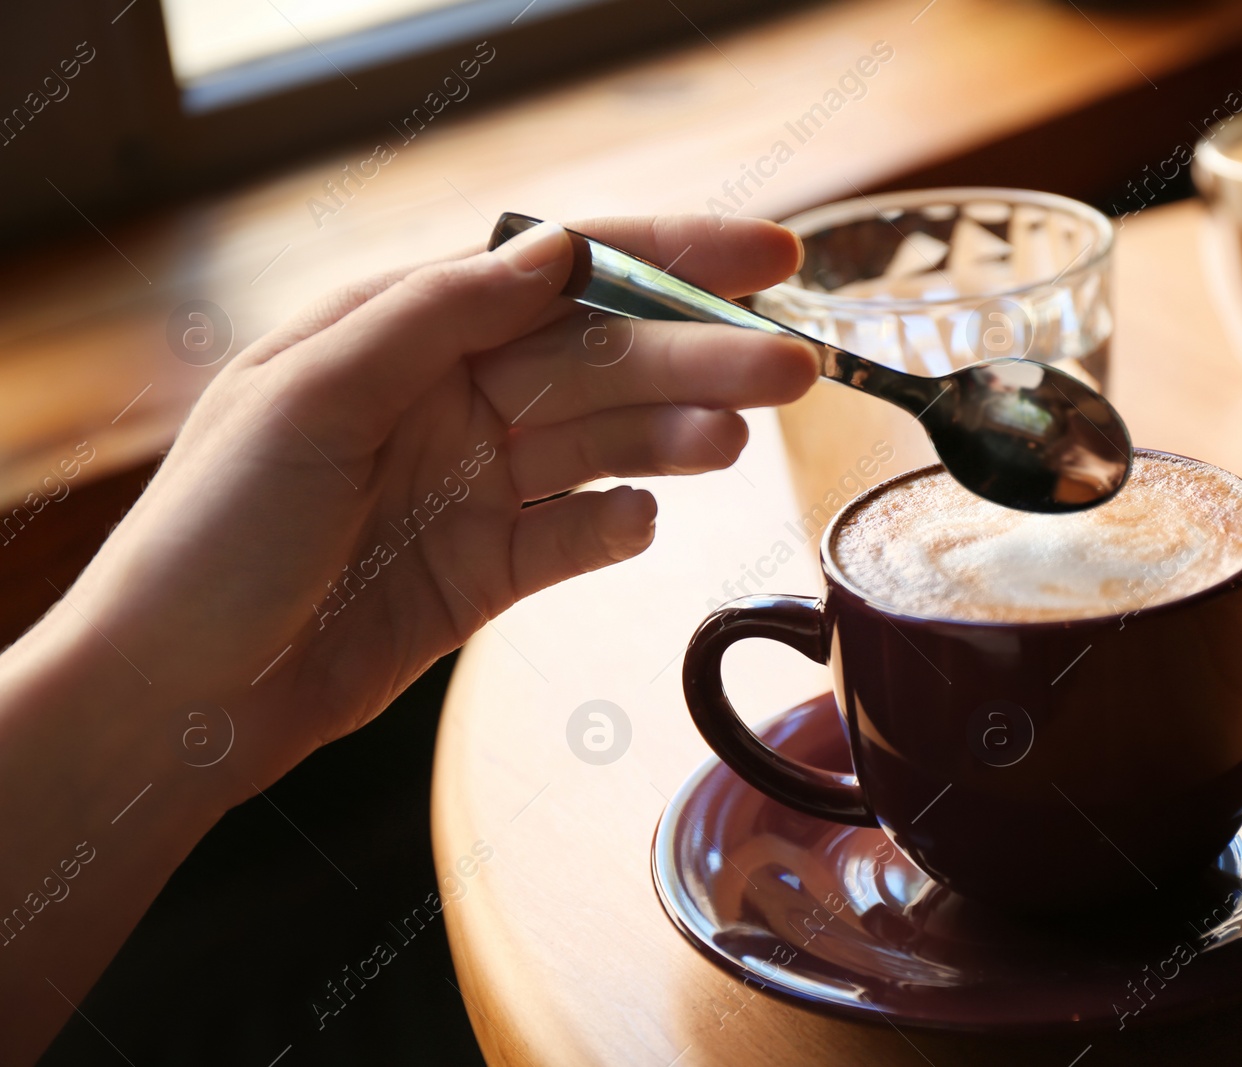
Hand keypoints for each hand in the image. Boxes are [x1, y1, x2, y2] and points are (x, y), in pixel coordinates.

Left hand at [46, 215, 816, 795]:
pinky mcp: (486, 571)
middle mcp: (449, 398)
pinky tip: (643, 520)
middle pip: (600, 361)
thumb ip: (434, 316)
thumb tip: (553, 248)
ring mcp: (473, 487)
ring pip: (602, 446)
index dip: (667, 258)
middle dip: (698, 357)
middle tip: (792, 368)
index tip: (767, 261)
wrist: (177, 702)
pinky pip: (575, 536)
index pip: (558, 273)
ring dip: (674, 439)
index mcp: (403, 333)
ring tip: (738, 442)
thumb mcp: (306, 397)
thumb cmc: (212, 537)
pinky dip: (615, 527)